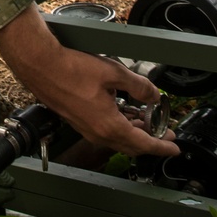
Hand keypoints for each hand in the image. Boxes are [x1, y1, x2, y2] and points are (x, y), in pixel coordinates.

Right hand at [0, 4, 174, 157]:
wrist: (42, 67)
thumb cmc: (72, 70)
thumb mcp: (114, 73)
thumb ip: (139, 86)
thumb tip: (153, 95)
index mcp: (109, 125)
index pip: (143, 144)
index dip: (162, 147)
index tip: (174, 149)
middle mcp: (98, 133)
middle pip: (131, 146)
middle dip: (151, 141)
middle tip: (166, 135)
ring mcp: (87, 129)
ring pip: (118, 139)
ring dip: (135, 133)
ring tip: (147, 121)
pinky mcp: (79, 121)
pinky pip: (106, 132)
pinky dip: (121, 127)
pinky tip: (125, 113)